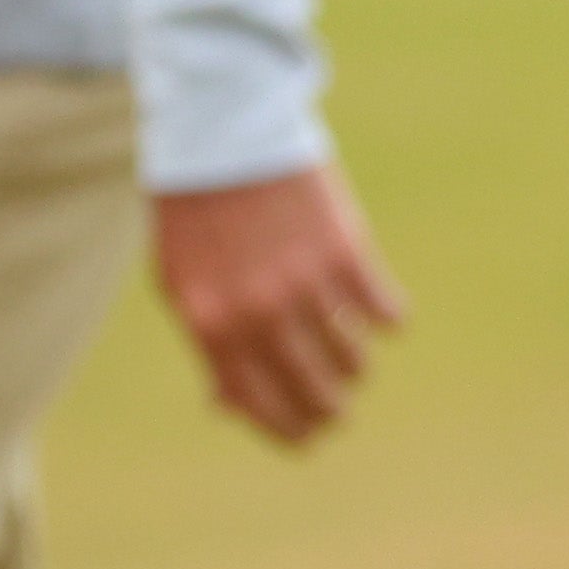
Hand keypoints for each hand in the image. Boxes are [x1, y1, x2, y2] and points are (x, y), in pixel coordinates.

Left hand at [147, 160, 407, 443]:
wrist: (224, 131)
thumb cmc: (197, 214)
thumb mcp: (181, 285)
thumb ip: (208, 346)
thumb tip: (230, 408)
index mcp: (211, 324)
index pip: (259, 405)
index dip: (289, 431)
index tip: (309, 438)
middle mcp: (258, 312)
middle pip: (313, 393)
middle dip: (331, 411)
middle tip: (340, 409)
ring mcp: (304, 282)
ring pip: (353, 359)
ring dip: (356, 365)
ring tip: (353, 354)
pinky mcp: (345, 250)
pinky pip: (383, 313)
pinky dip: (388, 320)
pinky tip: (382, 314)